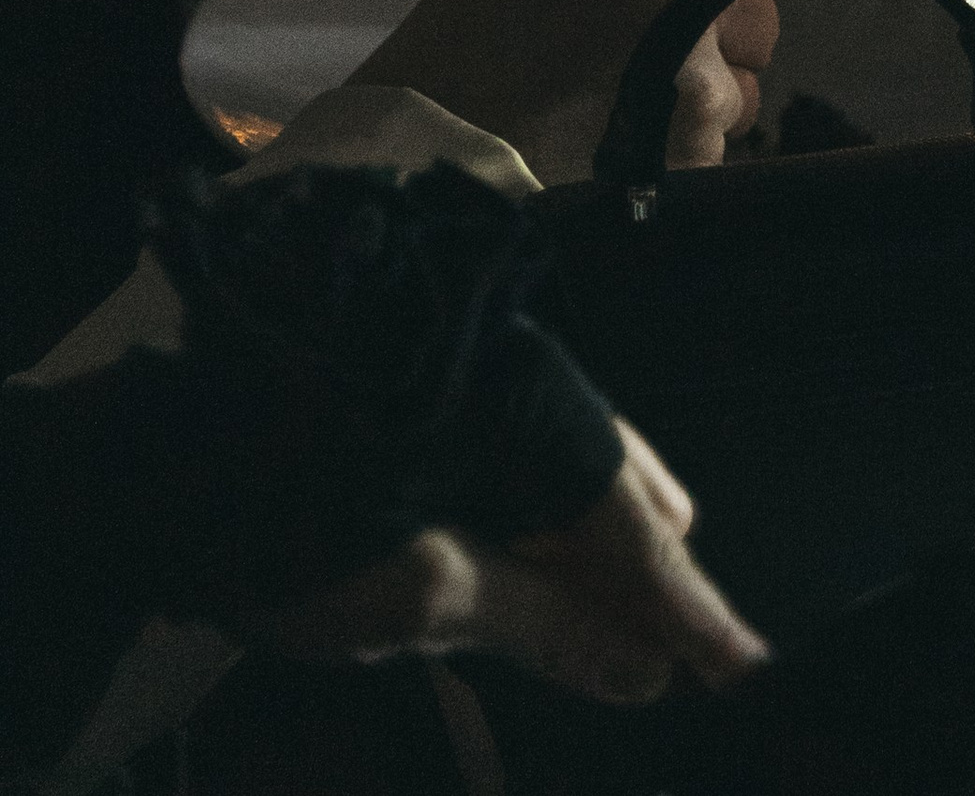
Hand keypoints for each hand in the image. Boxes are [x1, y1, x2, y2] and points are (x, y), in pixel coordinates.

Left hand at [252, 417, 766, 701]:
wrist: (149, 465)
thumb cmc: (283, 528)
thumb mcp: (416, 597)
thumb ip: (542, 627)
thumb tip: (647, 671)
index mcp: (528, 409)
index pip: (634, 532)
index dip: (691, 612)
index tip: (751, 674)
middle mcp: (518, 375)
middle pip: (616, 482)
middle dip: (649, 573)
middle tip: (685, 654)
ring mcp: (476, 380)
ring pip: (570, 467)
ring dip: (591, 551)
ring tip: (625, 619)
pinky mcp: (435, 398)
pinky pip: (523, 457)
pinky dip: (540, 522)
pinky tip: (537, 568)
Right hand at [352, 0, 796, 182]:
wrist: (431, 145)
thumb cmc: (471, 40)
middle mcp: (685, 7)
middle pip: (759, 15)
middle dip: (727, 31)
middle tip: (667, 49)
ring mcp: (693, 87)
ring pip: (741, 89)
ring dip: (704, 95)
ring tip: (626, 104)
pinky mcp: (687, 157)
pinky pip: (712, 145)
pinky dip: (680, 145)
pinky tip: (620, 142)